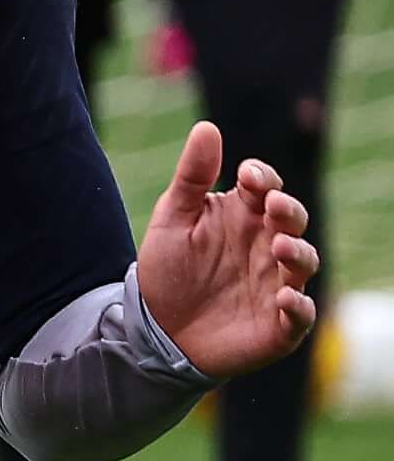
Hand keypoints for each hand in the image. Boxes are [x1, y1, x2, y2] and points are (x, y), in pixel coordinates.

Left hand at [138, 119, 315, 377]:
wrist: (156, 332)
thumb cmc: (168, 271)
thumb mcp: (172, 220)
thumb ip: (192, 177)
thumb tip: (207, 128)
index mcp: (244, 216)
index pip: (266, 188)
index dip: (263, 179)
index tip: (248, 175)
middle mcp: (267, 246)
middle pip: (292, 220)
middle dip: (288, 210)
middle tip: (272, 206)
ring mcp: (277, 283)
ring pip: (304, 262)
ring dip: (298, 252)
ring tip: (280, 246)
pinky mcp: (278, 324)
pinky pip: (300, 315)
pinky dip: (299, 307)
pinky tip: (285, 298)